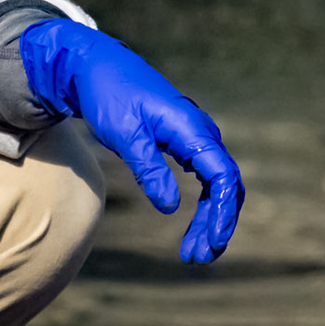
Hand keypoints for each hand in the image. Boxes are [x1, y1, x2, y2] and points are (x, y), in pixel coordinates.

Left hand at [20, 19, 242, 262]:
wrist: (98, 68)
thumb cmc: (110, 97)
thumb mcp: (125, 136)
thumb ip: (149, 170)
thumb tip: (170, 208)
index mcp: (193, 131)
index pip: (224, 177)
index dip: (222, 213)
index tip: (211, 243)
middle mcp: (202, 133)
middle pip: (226, 185)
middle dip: (218, 223)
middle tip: (198, 258)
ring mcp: (196, 137)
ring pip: (218, 183)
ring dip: (210, 217)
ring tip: (193, 251)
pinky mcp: (185, 142)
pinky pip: (206, 177)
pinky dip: (203, 204)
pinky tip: (192, 224)